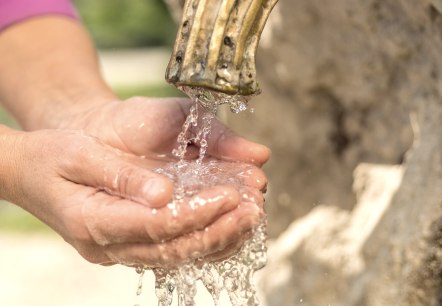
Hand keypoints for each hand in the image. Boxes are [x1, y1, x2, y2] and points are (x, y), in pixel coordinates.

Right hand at [54, 96, 270, 264]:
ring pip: (175, 255)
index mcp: (92, 221)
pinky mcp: (128, 242)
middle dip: (217, 231)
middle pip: (171, 249)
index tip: (230, 195)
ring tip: (250, 216)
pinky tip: (228, 224)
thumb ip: (121, 175)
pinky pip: (170, 249)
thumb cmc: (53, 156)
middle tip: (253, 209)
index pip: (155, 226)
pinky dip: (202, 238)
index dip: (196, 213)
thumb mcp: (80, 154)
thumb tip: (165, 193)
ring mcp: (117, 249)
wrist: (32, 171)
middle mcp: (106, 244)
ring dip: (216, 238)